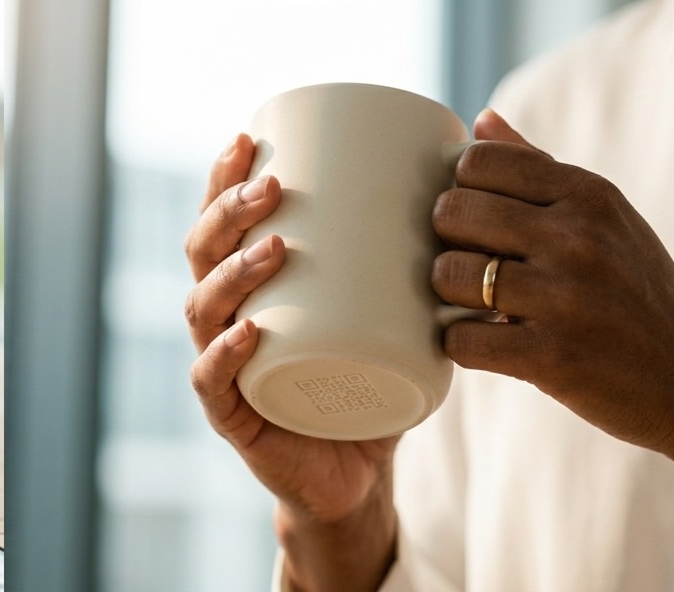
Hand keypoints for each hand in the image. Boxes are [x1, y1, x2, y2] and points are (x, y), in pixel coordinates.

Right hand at [185, 134, 395, 591]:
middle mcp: (223, 320)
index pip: (219, 221)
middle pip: (201, 253)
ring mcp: (224, 369)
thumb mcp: (394, 309)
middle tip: (273, 186)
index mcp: (247, 286)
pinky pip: (213, 382)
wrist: (357, 477)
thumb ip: (424, 255)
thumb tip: (471, 177)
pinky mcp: (237, 419)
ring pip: (203, 309)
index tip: (249, 137)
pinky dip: (226, 355)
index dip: (221, 178)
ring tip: (275, 247)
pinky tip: (248, 331)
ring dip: (232, 273)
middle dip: (228, 213)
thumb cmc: (372, 381)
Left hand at [431, 110, 673, 536]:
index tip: (475, 221)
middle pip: (453, 212)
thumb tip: (481, 121)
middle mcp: (579, 236)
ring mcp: (567, 298)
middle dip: (446, 241)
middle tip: (469, 266)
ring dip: (446, 296)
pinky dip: (459, 346)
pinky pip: (459, 340)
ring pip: (447, 274)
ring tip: (474, 306)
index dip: (460, 190)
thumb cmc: (640, 295)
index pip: (479, 161)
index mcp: (589, 194)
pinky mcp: (552, 358)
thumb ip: (540, 170)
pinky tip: (485, 344)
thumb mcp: (609, 220)